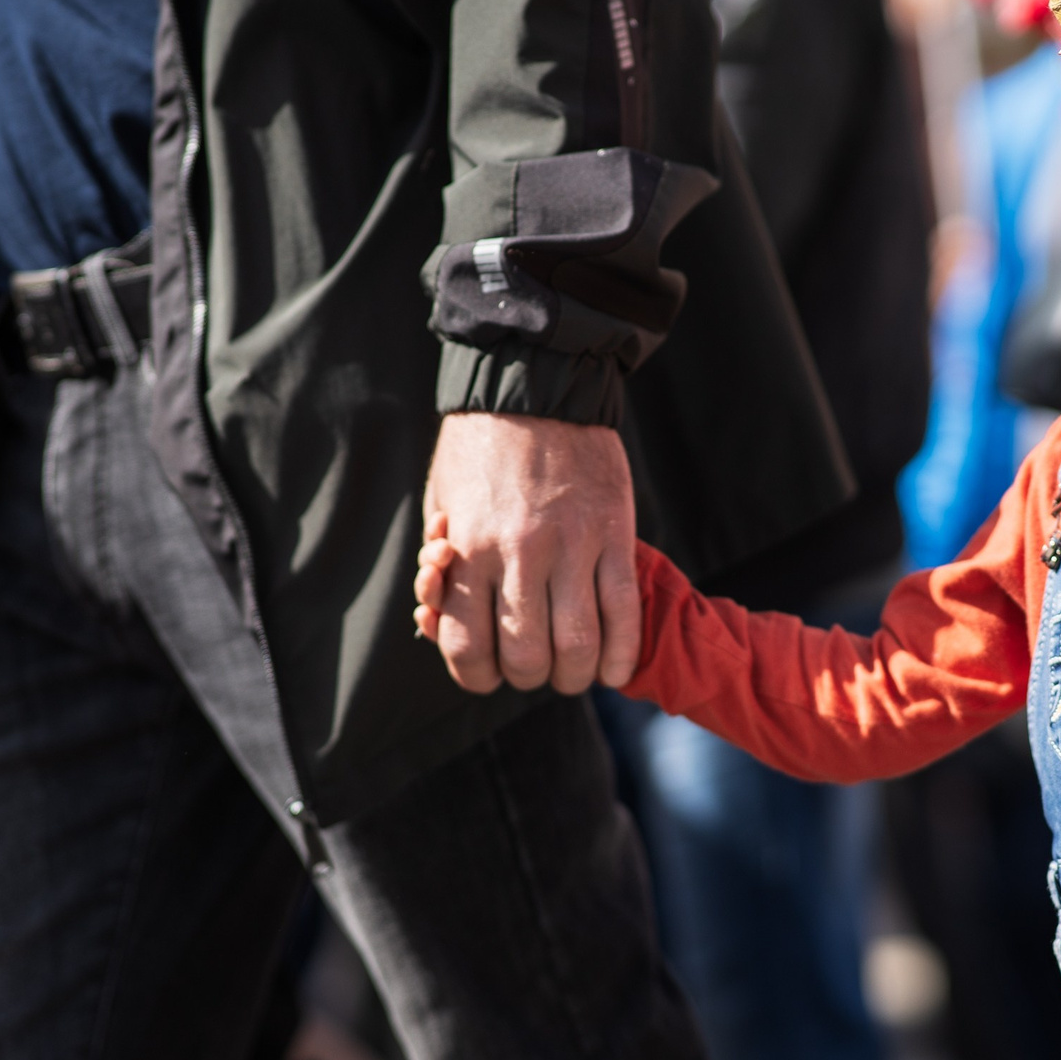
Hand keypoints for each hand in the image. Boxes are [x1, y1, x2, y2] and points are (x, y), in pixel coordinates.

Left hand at [422, 412, 638, 695]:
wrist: (535, 382)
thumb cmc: (479, 449)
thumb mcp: (441, 504)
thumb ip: (442, 568)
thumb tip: (437, 626)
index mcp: (467, 548)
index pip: (467, 647)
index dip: (476, 675)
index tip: (488, 672)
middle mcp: (517, 553)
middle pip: (525, 657)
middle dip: (527, 677)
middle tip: (533, 667)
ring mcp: (571, 545)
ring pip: (576, 645)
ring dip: (573, 675)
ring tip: (572, 672)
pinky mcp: (614, 534)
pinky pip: (623, 612)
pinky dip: (620, 654)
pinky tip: (612, 668)